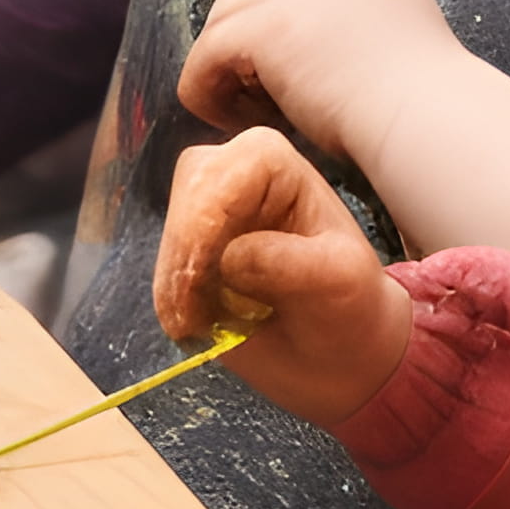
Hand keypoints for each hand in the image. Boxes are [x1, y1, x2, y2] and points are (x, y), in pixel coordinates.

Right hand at [153, 127, 415, 425]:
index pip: (216, 180)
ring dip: (174, 287)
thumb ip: (290, 263)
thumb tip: (230, 259)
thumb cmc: (347, 302)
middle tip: (192, 314)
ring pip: (168, 240)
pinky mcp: (189, 250)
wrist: (335, 347)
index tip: (199, 279)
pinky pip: (161, 272)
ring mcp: (204, 211)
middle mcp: (229, 172)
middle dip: (182, 260)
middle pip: (182, 204)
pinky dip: (171, 303)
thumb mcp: (340, 279)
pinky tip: (196, 326)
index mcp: (269, 161)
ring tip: (201, 325)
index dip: (201, 229)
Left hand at [177, 0, 471, 155]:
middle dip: (242, 40)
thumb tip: (305, 19)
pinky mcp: (253, 28)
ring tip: (260, 113)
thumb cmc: (421, 89)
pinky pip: (202, 64)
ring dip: (230, 73)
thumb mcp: (394, 17)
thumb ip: (351, 3)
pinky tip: (238, 122)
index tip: (291, 64)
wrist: (424, 113)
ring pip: (220, 28)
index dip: (274, 18)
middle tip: (266, 91)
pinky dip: (211, 97)